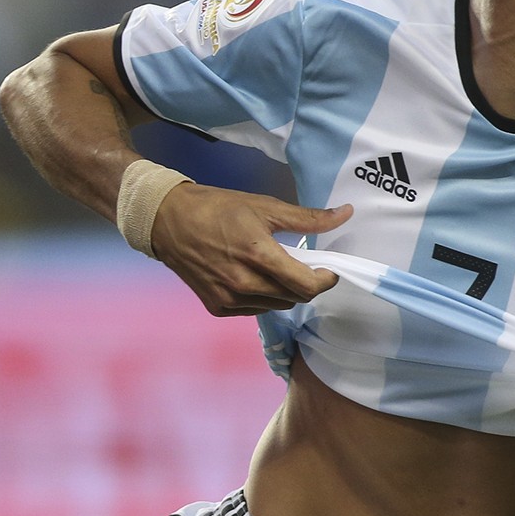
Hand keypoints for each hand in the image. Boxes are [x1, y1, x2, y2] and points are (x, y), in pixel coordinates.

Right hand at [150, 183, 353, 316]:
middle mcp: (244, 284)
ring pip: (277, 305)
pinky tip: (256, 276)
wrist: (168, 221)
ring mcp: (229, 299)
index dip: (326, 279)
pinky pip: (256, 309)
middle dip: (307, 282)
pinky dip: (265, 296)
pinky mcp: (217, 308)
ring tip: (278, 266)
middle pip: (295, 297)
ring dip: (286, 290)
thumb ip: (308, 218)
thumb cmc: (219, 209)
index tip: (330, 268)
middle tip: (304, 263)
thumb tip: (345, 213)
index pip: (307, 285)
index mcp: (258, 256)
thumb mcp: (266, 206)